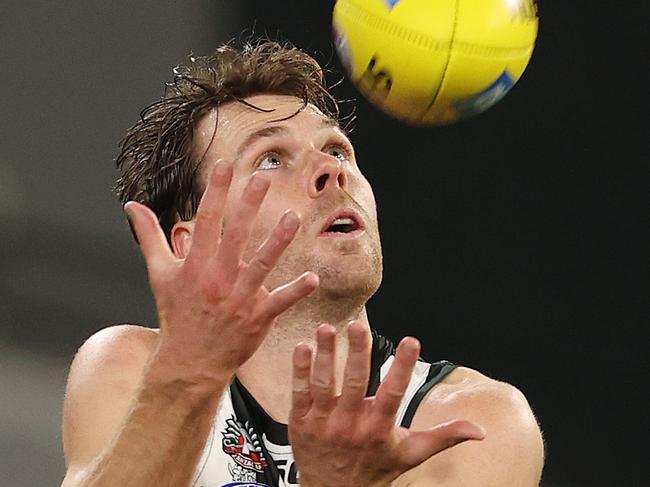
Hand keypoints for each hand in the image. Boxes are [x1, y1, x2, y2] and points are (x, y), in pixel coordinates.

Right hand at [124, 162, 318, 382]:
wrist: (189, 360)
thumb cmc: (176, 313)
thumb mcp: (159, 274)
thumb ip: (149, 236)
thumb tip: (132, 206)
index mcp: (195, 264)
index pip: (206, 220)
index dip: (216, 192)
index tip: (226, 166)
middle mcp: (217, 278)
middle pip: (236, 235)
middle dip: (249, 205)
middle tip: (263, 179)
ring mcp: (239, 298)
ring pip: (262, 264)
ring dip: (278, 241)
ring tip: (294, 217)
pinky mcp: (257, 316)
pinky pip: (279, 301)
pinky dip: (296, 291)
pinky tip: (313, 278)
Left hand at [288, 322, 484, 486]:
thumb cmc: (375, 468)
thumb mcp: (411, 453)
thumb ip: (443, 436)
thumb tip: (479, 431)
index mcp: (379, 429)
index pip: (393, 394)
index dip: (402, 367)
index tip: (411, 341)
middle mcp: (350, 425)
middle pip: (354, 384)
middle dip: (357, 353)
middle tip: (359, 325)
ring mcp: (324, 423)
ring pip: (324, 384)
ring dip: (325, 355)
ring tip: (327, 329)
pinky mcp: (301, 422)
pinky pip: (299, 393)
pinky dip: (299, 370)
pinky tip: (303, 346)